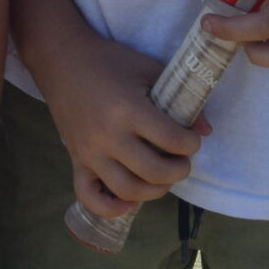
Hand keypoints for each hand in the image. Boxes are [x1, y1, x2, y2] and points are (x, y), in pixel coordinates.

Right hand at [35, 30, 207, 220]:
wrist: (62, 60)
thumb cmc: (109, 61)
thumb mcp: (149, 69)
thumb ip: (180, 97)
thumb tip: (205, 130)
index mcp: (128, 109)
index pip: (172, 141)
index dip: (191, 143)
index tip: (191, 138)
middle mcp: (108, 136)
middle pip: (154, 172)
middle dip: (180, 170)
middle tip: (182, 160)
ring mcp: (89, 152)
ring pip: (128, 190)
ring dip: (155, 190)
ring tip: (163, 177)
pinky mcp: (76, 160)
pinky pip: (90, 197)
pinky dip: (112, 208)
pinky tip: (130, 200)